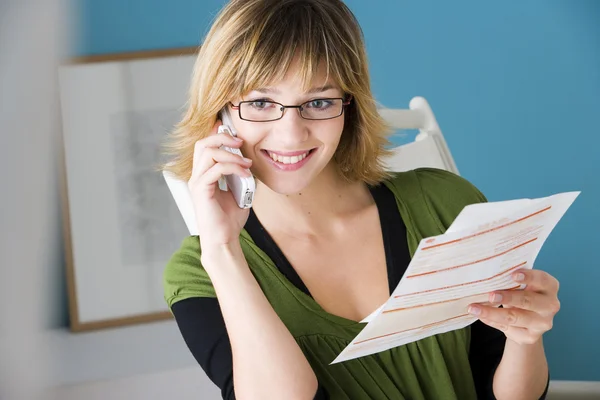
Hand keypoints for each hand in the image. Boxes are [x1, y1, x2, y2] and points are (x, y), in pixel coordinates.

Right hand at [188, 120, 252, 248]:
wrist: (224, 240)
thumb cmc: (229, 220)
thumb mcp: (240, 192)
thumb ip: (241, 176)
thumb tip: (250, 162)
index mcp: (204, 175)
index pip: (205, 147)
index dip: (217, 135)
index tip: (233, 132)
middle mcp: (197, 176)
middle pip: (202, 144)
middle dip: (222, 138)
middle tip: (240, 142)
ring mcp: (197, 183)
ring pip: (208, 153)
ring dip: (230, 154)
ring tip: (246, 163)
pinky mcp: (201, 190)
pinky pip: (216, 169)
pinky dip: (233, 167)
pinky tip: (245, 173)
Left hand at [468, 269, 560, 344]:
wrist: (527, 321)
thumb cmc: (521, 294)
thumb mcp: (520, 285)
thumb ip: (510, 280)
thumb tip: (485, 277)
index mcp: (549, 287)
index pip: (542, 279)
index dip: (529, 277)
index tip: (513, 275)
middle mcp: (550, 305)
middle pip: (528, 301)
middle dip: (508, 297)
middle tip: (490, 295)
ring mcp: (542, 323)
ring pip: (514, 317)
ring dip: (492, 312)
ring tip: (474, 308)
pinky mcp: (531, 336)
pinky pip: (507, 328)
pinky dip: (491, 321)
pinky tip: (480, 316)